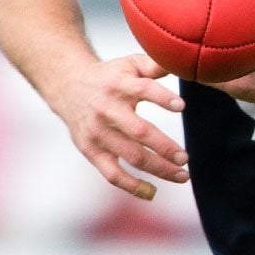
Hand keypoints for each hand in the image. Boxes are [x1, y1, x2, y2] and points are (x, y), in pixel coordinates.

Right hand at [45, 54, 188, 200]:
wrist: (68, 86)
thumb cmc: (109, 77)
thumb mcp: (129, 64)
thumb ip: (155, 65)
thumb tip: (184, 62)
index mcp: (118, 85)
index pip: (142, 90)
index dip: (162, 98)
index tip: (182, 106)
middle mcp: (107, 110)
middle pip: (139, 132)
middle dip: (165, 147)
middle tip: (186, 158)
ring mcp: (98, 133)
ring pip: (131, 156)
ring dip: (158, 168)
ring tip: (182, 175)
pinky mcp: (91, 150)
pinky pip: (112, 174)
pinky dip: (132, 186)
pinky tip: (153, 191)